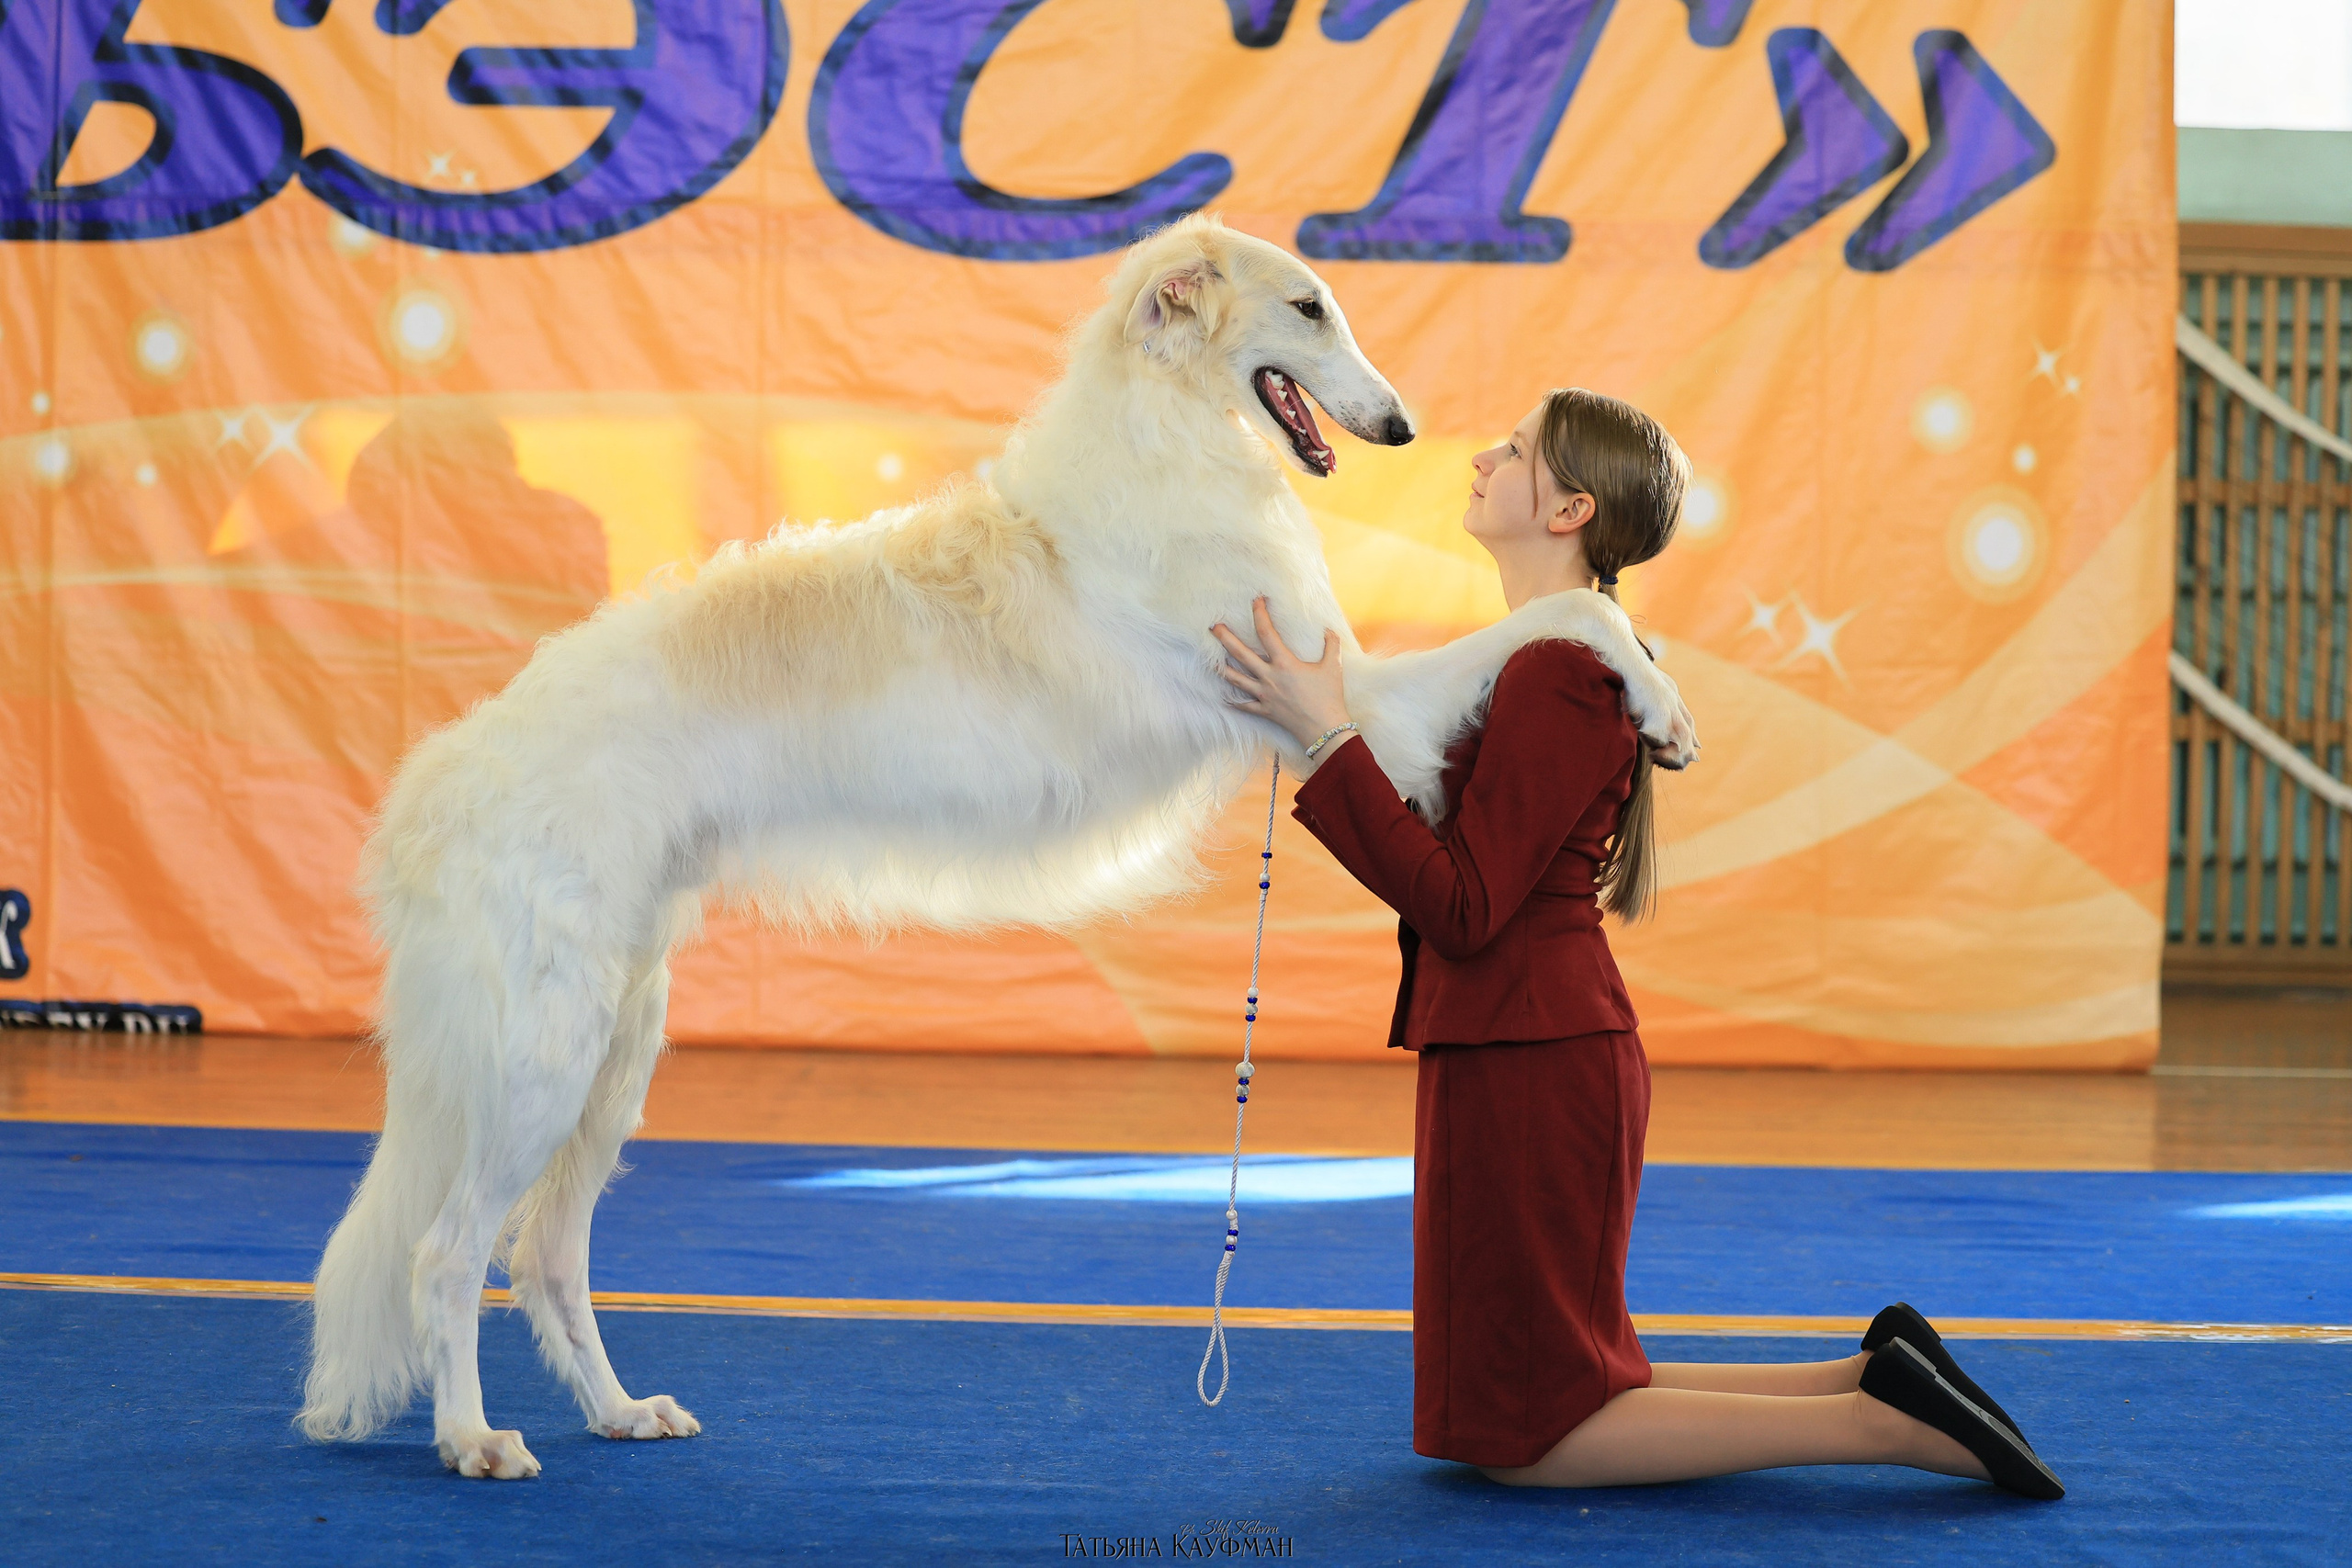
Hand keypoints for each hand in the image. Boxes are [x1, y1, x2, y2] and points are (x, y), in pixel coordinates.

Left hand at [1211, 598, 1351, 750]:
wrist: (1325, 730)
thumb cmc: (1330, 698)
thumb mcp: (1334, 667)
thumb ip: (1331, 646)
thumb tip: (1329, 630)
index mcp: (1284, 663)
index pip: (1267, 633)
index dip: (1260, 614)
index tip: (1256, 600)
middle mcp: (1269, 677)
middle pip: (1241, 654)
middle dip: (1225, 638)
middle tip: (1213, 627)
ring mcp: (1264, 695)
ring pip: (1236, 679)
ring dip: (1222, 668)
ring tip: (1210, 660)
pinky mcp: (1265, 710)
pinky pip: (1244, 705)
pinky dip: (1233, 701)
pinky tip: (1224, 697)